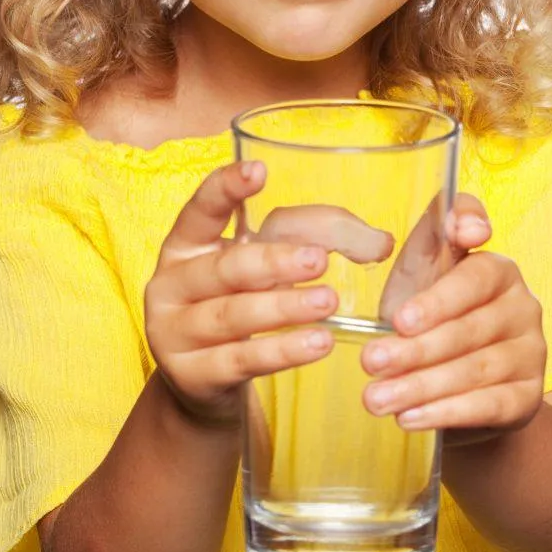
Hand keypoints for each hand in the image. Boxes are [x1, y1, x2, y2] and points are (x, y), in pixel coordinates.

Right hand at [144, 160, 392, 429]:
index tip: (259, 171)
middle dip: (274, 262)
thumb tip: (379, 243)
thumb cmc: (238, 306)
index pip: (201, 208)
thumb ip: (307, 243)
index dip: (225, 188)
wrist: (202, 380)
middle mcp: (171, 284)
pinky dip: (282, 351)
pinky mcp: (192, 374)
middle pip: (225, 268)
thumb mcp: (260, 269)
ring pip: (233, 315)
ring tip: (328, 302)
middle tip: (319, 260)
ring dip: (284, 307)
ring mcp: (175, 332)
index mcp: (185, 245)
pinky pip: (242, 359)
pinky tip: (318, 342)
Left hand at [361, 194, 546, 446]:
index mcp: (498, 269)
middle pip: (468, 329)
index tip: (399, 318)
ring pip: (475, 370)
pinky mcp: (529, 397)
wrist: (459, 383)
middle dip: (413, 349)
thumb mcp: (424, 270)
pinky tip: (409, 418)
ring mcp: (533, 352)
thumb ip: (435, 235)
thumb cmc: (432, 315)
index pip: (474, 278)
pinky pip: (489, 406)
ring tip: (378, 398)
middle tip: (370, 362)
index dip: (438, 299)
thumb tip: (463, 223)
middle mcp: (524, 307)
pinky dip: (446, 413)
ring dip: (421, 386)